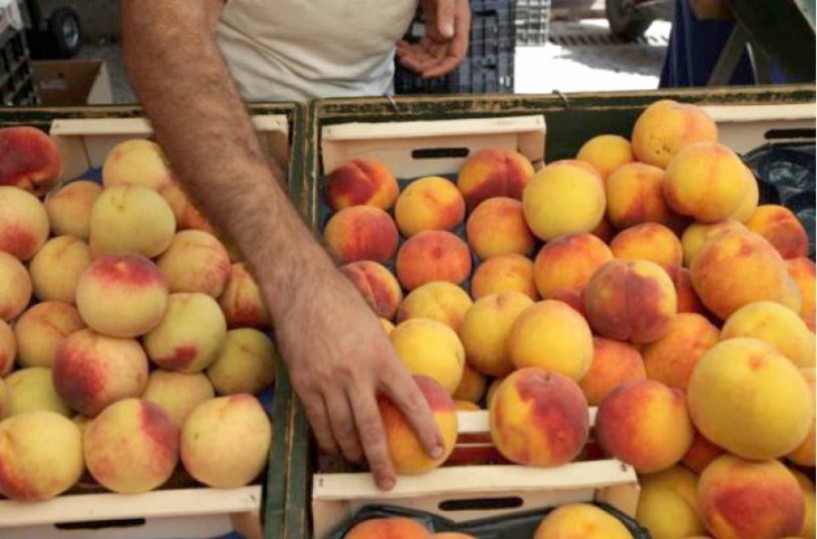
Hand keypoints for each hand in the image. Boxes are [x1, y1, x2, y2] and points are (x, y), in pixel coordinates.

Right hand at [271, 255, 443, 489]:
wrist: (302, 288)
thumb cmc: (343, 303)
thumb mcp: (375, 328)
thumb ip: (385, 359)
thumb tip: (397, 385)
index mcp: (381, 356)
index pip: (410, 400)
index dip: (425, 428)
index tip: (436, 450)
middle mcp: (355, 373)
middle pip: (371, 428)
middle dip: (381, 461)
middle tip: (388, 480)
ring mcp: (326, 381)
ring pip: (341, 431)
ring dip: (353, 452)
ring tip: (360, 463)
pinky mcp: (303, 384)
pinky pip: (317, 423)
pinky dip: (328, 440)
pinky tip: (335, 447)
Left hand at [396, 0, 470, 77]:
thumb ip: (446, 12)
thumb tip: (447, 35)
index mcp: (459, 24)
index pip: (456, 55)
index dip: (442, 68)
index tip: (423, 74)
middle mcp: (452, 30)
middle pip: (440, 58)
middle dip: (422, 63)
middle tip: (403, 59)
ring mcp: (441, 28)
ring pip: (430, 53)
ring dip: (414, 57)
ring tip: (398, 51)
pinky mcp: (431, 24)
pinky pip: (424, 44)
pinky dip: (412, 48)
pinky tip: (400, 44)